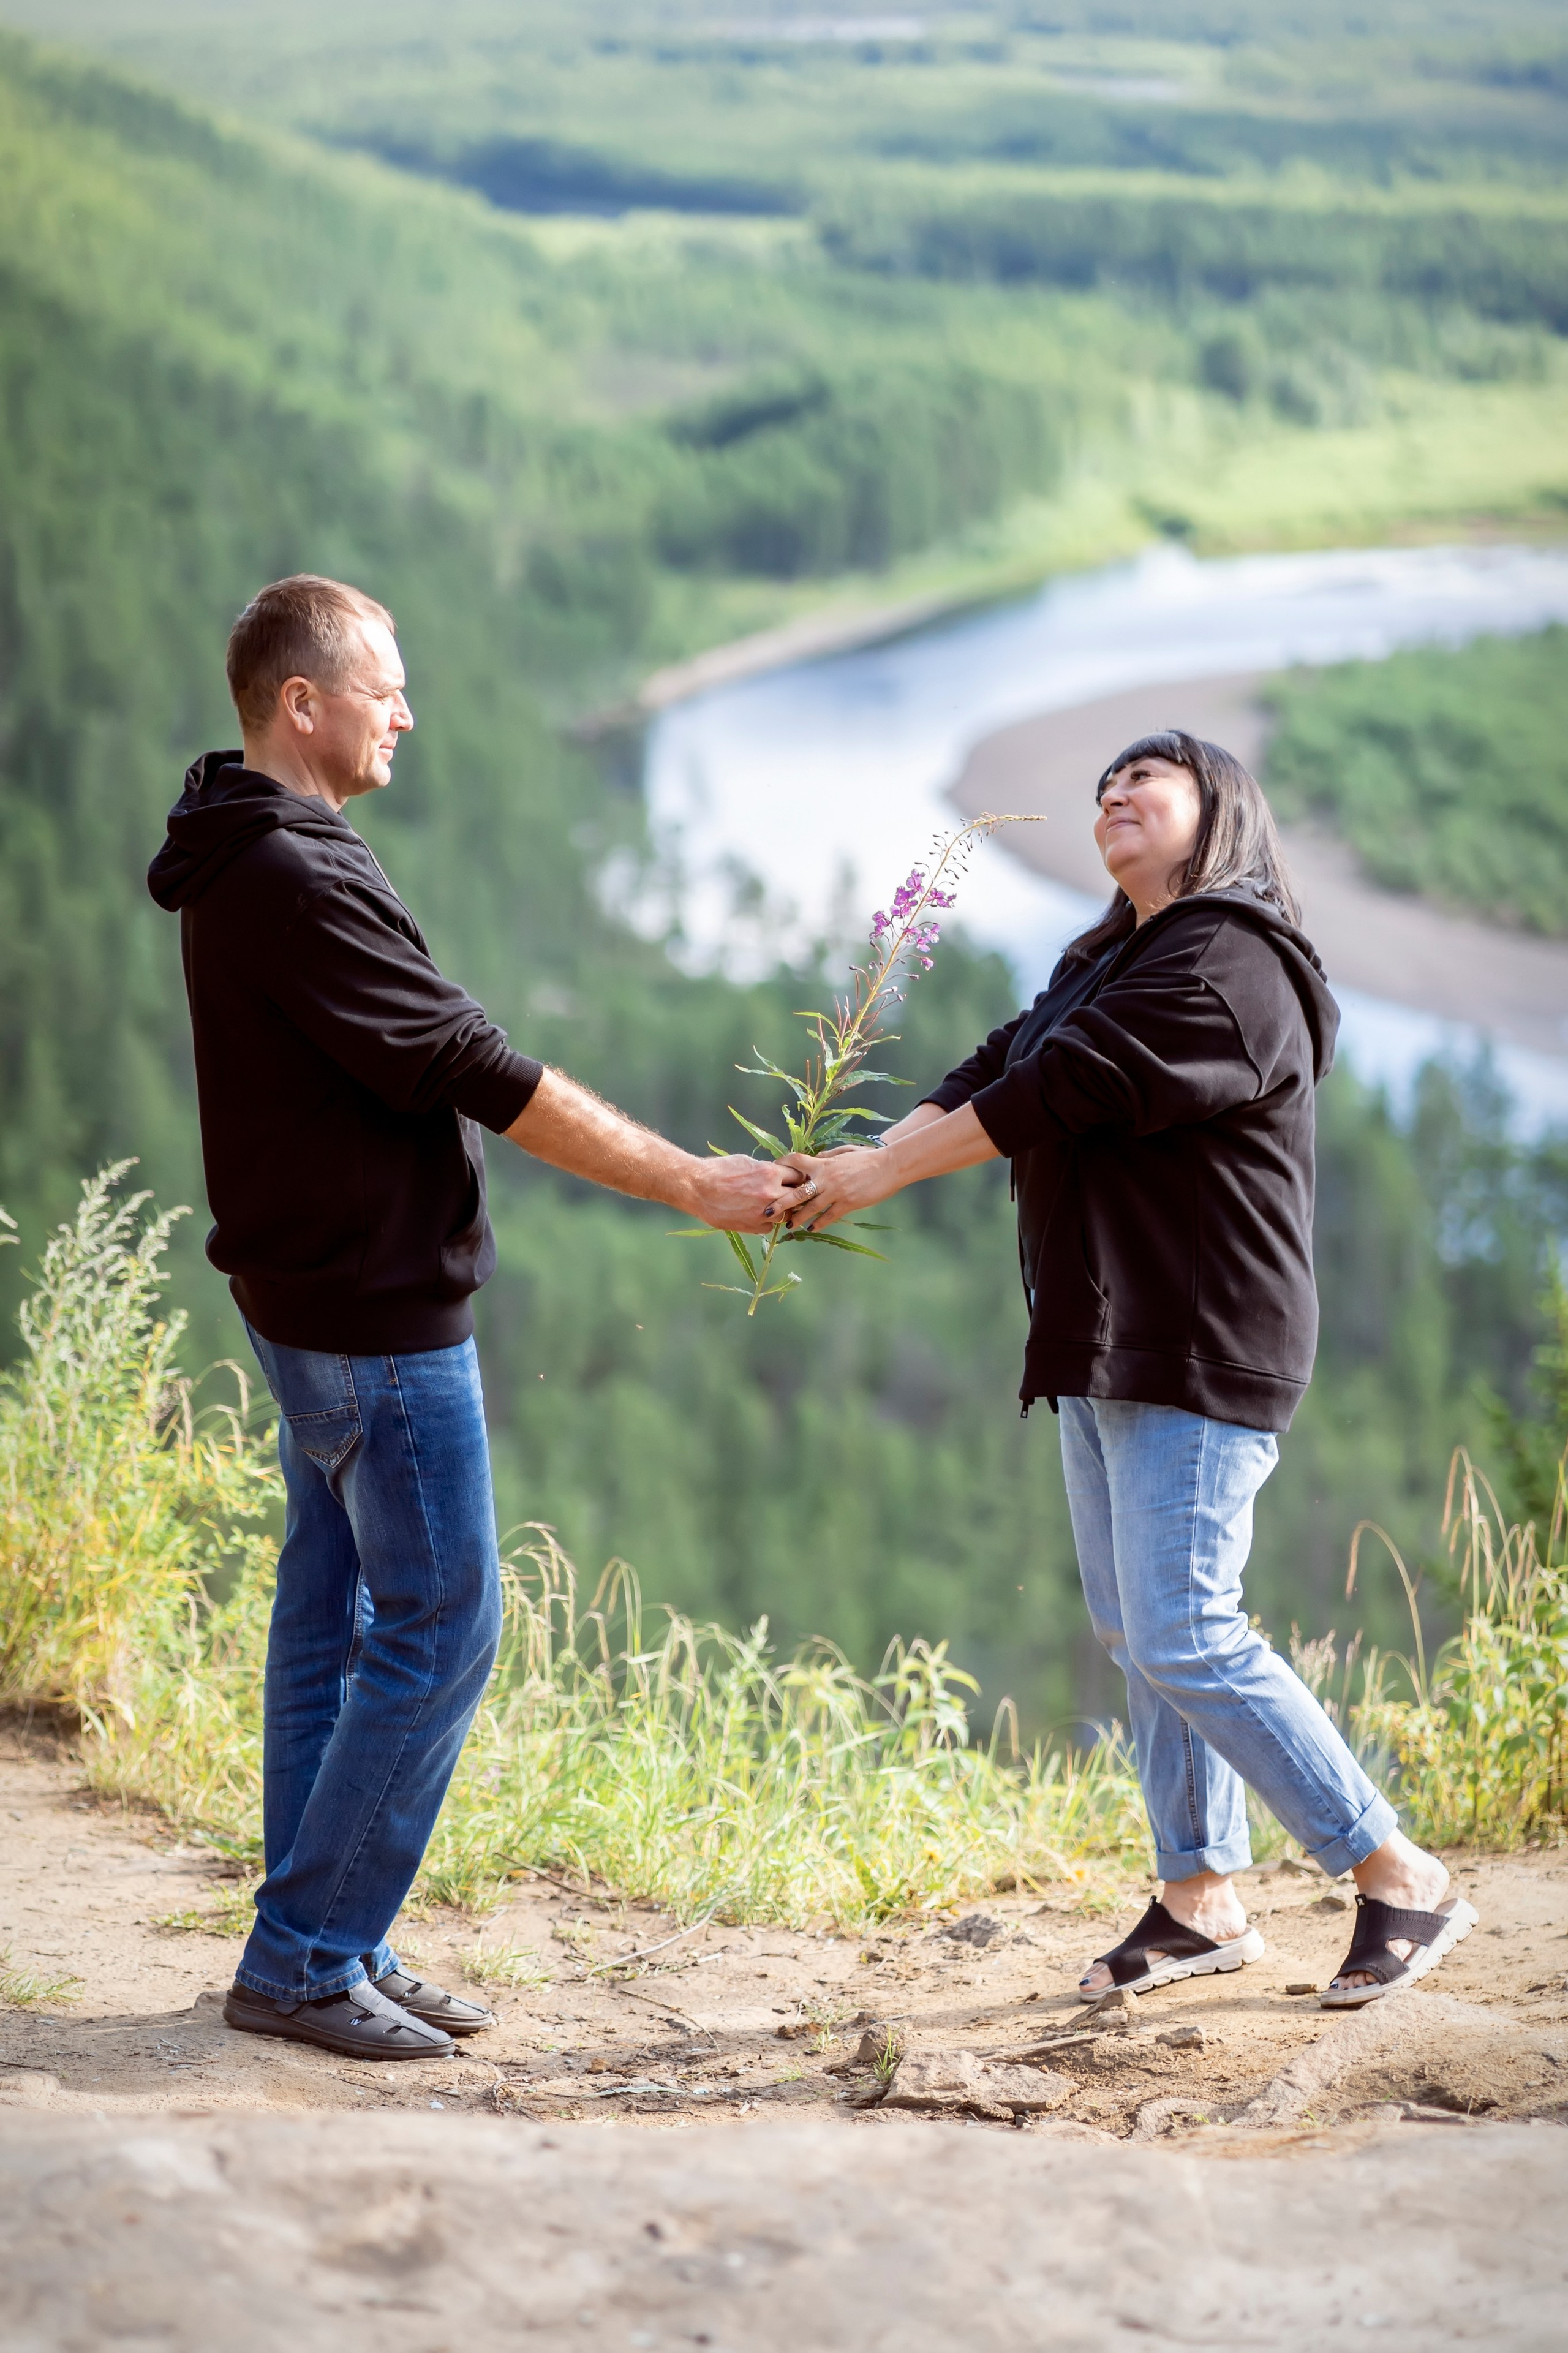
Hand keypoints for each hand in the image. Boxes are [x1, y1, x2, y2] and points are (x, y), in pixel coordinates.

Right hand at [687, 1153, 804, 1234]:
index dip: (797, 1178)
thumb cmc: (718, 1171)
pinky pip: (769, 1227)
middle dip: (795, 1195)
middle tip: (790, 1195)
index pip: (798, 1176)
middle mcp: (771, 1193)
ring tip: (773, 1207)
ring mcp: (763, 1212)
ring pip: (786, 1215)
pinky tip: (758, 1216)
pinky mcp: (753, 1226)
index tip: (794, 1180)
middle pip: (797, 1197)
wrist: (697, 1188)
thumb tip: (776, 1174)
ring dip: (782, 1211)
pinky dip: (766, 1222)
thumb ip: (765, 1170)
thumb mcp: (746, 1162)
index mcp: (770, 1173)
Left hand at [779, 1145, 892, 1230]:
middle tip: (767, 1211)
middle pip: (797, 1192)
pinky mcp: (848, 1204)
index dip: (782, 1165)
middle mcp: (826, 1178)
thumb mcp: (844, 1152)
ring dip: (797, 1218)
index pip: (796, 1161)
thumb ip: (827, 1156)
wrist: (889, 1165)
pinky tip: (812, 1229)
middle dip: (780, 1202)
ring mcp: (836, 1192)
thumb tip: (815, 1157)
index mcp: (824, 1163)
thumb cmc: (868, 1157)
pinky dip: (819, 1223)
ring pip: (811, 1208)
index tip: (772, 1172)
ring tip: (788, 1225)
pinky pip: (829, 1216)